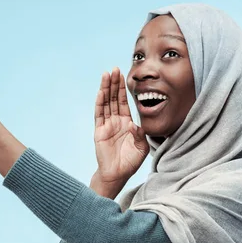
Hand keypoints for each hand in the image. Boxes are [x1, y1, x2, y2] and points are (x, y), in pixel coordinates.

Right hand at [94, 68, 148, 183]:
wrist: (117, 174)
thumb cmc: (130, 162)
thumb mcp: (142, 147)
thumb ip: (140, 134)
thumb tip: (134, 124)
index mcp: (127, 123)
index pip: (125, 102)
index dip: (124, 89)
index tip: (124, 76)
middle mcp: (116, 121)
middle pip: (114, 98)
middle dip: (115, 84)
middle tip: (115, 69)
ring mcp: (107, 125)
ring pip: (106, 103)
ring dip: (106, 89)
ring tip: (106, 74)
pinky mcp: (99, 131)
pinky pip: (99, 114)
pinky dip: (100, 103)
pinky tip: (101, 92)